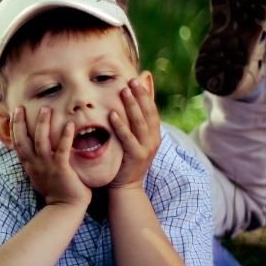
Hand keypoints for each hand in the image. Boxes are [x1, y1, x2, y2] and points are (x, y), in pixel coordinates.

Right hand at [12, 106, 90, 206]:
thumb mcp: (39, 174)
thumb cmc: (55, 190)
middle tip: (22, 107)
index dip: (14, 127)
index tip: (14, 112)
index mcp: (29, 164)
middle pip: (23, 139)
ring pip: (41, 141)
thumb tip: (34, 148)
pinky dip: (66, 137)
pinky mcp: (62, 169)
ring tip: (46, 109)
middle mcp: (35, 164)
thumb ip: (36, 161)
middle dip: (21, 122)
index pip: (17, 142)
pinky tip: (70, 125)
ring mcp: (47, 166)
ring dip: (43, 124)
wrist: (65, 207)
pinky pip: (63, 150)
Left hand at [109, 75, 160, 189]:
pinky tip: (112, 115)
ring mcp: (146, 148)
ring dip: (132, 105)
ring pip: (139, 123)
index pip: (152, 109)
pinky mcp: (136, 156)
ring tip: (124, 91)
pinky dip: (120, 126)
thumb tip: (131, 106)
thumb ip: (134, 123)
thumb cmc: (126, 161)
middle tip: (132, 80)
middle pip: (148, 113)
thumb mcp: (133, 140)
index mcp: (153, 134)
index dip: (146, 94)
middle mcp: (153, 139)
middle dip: (141, 95)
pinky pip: (127, 138)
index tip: (139, 78)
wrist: (127, 187)